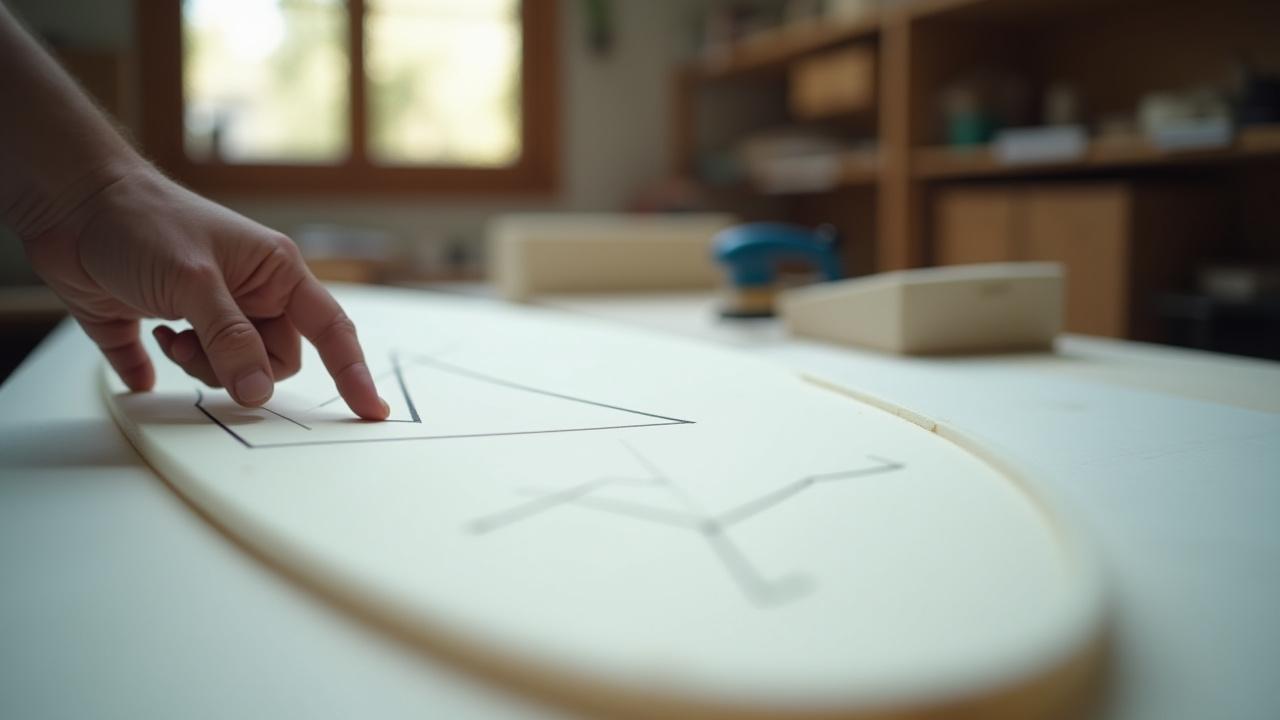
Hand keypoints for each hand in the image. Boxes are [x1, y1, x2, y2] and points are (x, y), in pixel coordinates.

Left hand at [23, 165, 389, 419]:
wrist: (70, 202)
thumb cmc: (141, 222)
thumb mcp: (194, 282)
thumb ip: (230, 339)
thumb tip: (257, 392)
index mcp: (274, 272)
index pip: (330, 329)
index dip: (353, 370)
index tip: (371, 410)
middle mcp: (249, 293)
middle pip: (274, 360)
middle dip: (241, 367)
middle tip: (201, 347)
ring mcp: (209, 310)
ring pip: (231, 369)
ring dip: (200, 366)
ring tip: (171, 336)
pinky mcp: (164, 323)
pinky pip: (173, 367)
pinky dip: (157, 368)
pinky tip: (146, 348)